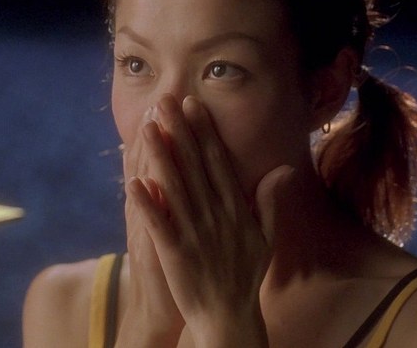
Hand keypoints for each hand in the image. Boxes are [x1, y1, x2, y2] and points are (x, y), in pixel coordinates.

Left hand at [126, 94, 293, 345]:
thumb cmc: (245, 276)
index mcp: (235, 209)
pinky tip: (131, 182)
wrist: (229, 317)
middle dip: (178, 131)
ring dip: (160, 157)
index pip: (217, 162)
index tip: (192, 104)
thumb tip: (284, 170)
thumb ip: (270, 202)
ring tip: (146, 128)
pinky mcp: (175, 253)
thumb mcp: (266, 237)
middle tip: (164, 100)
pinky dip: (146, 203)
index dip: (204, 132)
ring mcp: (195, 233)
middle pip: (194, 166)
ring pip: (174, 188)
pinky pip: (159, 224)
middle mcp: (215, 216)